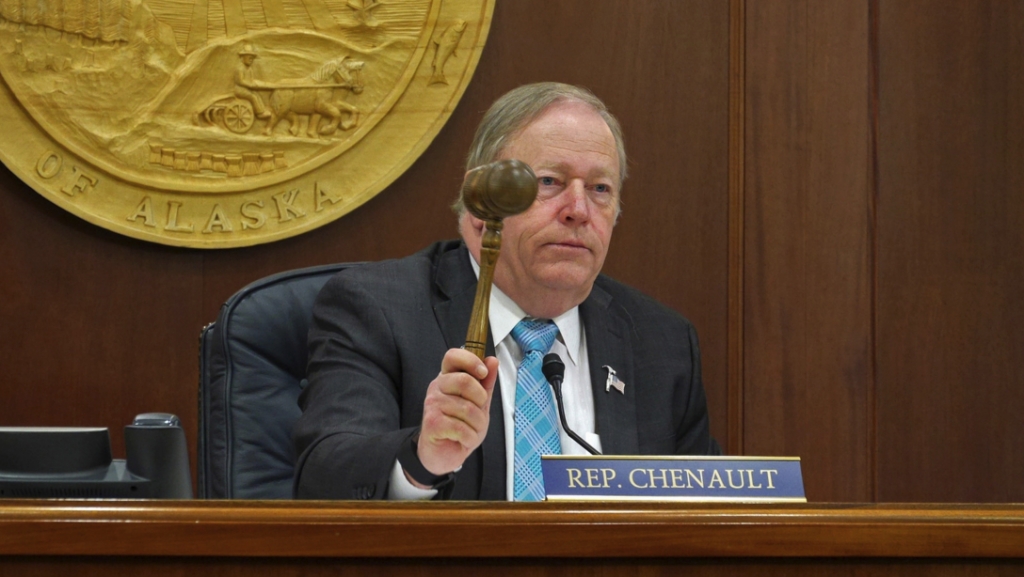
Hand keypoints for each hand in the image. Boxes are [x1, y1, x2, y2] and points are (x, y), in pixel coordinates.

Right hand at [409, 348, 497, 485]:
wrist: (443, 453)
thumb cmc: (459, 426)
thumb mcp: (479, 403)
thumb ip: (486, 383)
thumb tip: (492, 361)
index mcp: (448, 378)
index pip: (453, 356)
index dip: (471, 361)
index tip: (483, 373)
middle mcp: (437, 388)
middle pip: (464, 381)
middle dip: (480, 399)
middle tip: (478, 410)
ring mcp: (432, 405)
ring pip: (467, 409)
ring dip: (477, 425)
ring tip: (470, 430)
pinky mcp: (432, 423)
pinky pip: (461, 428)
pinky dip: (469, 437)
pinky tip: (463, 439)